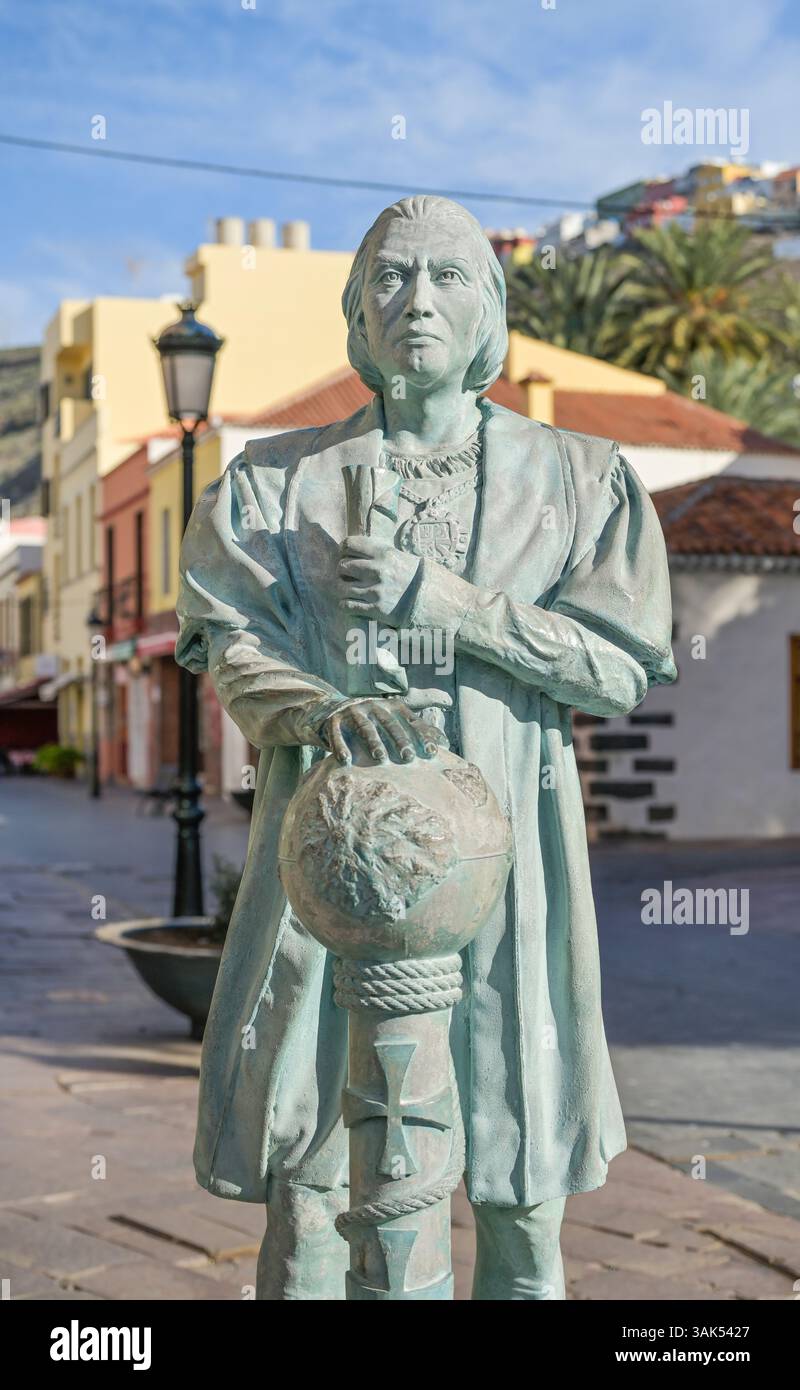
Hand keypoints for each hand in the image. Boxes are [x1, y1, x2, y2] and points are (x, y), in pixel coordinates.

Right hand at [324, 690, 450, 765]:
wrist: (332, 711)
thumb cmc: (372, 721)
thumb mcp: (393, 718)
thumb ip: (415, 728)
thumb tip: (444, 742)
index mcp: (391, 706)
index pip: (410, 720)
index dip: (422, 735)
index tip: (432, 751)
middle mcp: (373, 706)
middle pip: (389, 724)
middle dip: (399, 740)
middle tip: (408, 757)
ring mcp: (352, 713)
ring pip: (365, 728)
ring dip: (372, 742)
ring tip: (380, 758)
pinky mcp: (333, 722)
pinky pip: (337, 735)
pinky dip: (341, 747)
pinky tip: (346, 761)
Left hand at [337, 536, 420, 624]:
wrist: (434, 599)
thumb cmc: (417, 577)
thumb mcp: (401, 556)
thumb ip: (380, 553)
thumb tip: (358, 552)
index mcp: (384, 553)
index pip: (350, 545)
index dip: (344, 549)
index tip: (344, 554)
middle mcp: (378, 570)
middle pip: (343, 566)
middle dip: (343, 571)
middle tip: (347, 574)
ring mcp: (376, 591)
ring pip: (342, 587)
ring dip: (343, 589)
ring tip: (348, 590)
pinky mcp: (376, 609)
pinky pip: (348, 606)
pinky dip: (345, 605)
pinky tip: (350, 603)